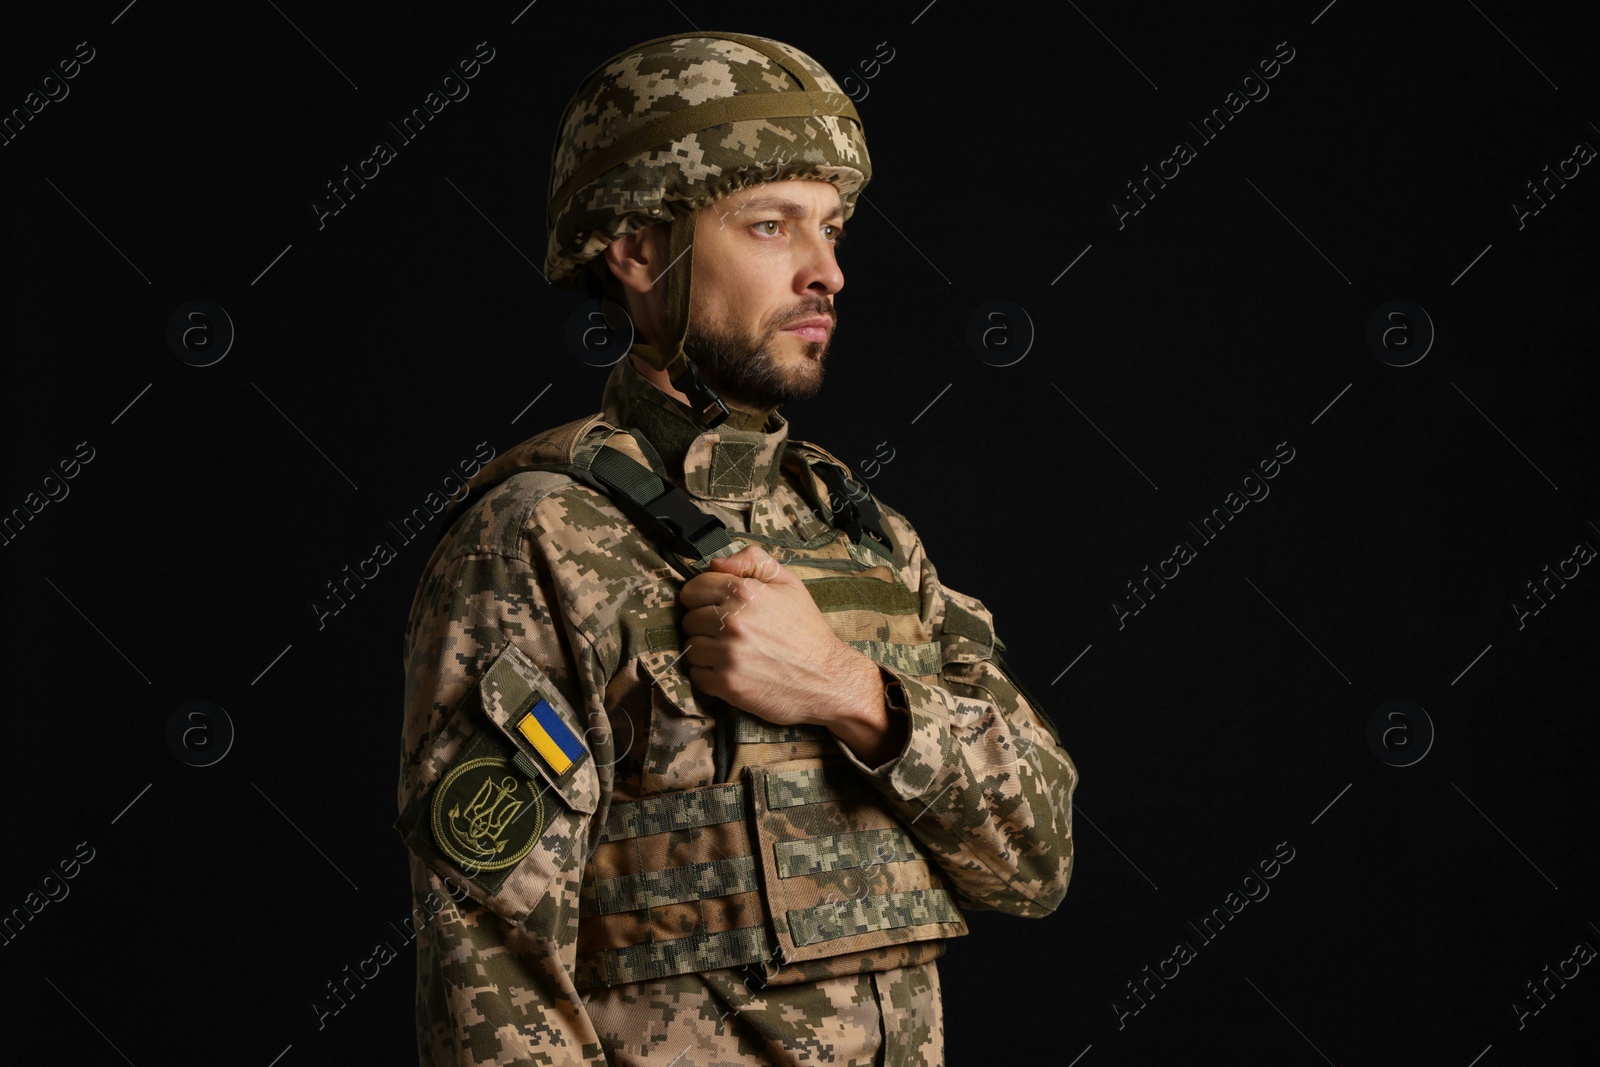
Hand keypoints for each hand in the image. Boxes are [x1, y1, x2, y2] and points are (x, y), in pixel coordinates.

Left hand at [677, 544, 883, 734]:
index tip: (716, 607)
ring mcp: (728, 654)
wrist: (828, 678)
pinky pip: (697, 675)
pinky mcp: (727, 684)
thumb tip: (717, 562)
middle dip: (705, 625)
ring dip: (706, 650)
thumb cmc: (807, 631)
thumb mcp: (789, 584)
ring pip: (691, 647)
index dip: (703, 598)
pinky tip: (731, 670)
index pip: (694, 589)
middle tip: (729, 632)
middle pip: (689, 619)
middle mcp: (732, 622)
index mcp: (745, 593)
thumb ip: (753, 561)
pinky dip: (709, 674)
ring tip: (732, 652)